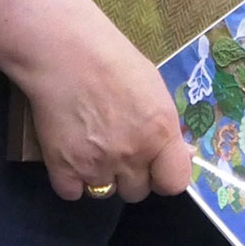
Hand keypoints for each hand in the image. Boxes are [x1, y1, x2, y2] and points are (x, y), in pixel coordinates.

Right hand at [18, 14, 192, 201]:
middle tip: (118, 147)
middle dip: (130, 174)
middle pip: (137, 191)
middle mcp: (132, 155)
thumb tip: (181, 154)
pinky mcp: (63, 168)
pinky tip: (70, 154)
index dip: (165, 176)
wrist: (66, 52)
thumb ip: (165, 127)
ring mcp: (96, 165)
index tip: (157, 168)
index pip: (174, 183)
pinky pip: (72, 192)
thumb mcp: (154, 89)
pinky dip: (71, 179)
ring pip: (104, 193)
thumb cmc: (114, 61)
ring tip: (92, 147)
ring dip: (101, 177)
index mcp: (160, 133)